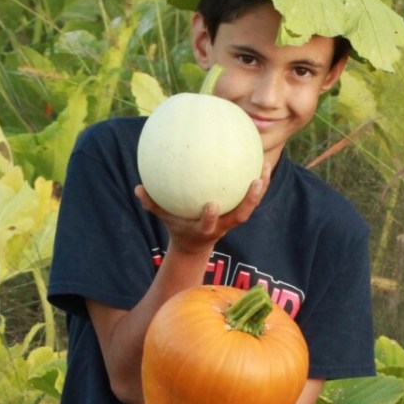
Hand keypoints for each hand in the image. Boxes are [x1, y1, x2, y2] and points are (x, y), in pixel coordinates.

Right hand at [136, 164, 271, 252]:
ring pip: (251, 206)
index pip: (209, 226)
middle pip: (241, 216)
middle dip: (250, 201)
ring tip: (265, 166)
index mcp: (205, 230)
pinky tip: (258, 159)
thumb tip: (138, 188)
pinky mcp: (237, 211)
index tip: (212, 204)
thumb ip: (151, 203)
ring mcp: (232, 219)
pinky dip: (256, 180)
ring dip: (260, 189)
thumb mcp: (163, 217)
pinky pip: (250, 196)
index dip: (211, 217)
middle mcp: (222, 225)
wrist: (194, 243)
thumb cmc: (177, 226)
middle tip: (256, 181)